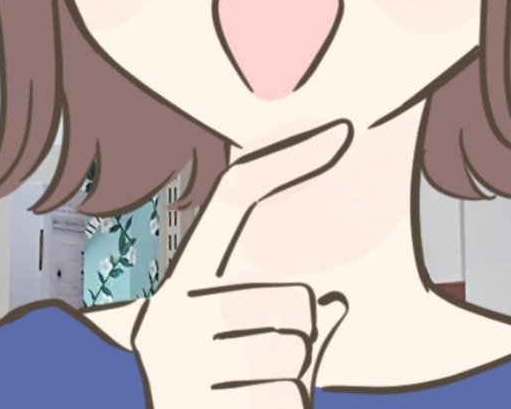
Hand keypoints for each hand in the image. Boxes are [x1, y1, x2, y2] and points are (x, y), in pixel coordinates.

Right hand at [128, 122, 354, 407]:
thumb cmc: (218, 396)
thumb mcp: (244, 352)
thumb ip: (285, 323)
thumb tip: (333, 305)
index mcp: (180, 284)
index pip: (233, 201)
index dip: (284, 162)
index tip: (338, 129)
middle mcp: (172, 311)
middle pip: (296, 301)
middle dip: (303, 340)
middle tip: (265, 366)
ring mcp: (181, 359)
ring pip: (298, 350)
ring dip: (295, 381)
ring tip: (256, 392)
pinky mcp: (200, 403)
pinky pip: (289, 396)